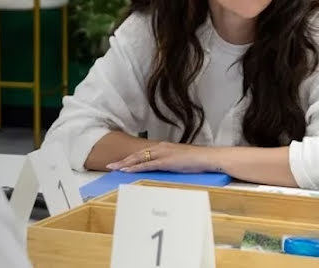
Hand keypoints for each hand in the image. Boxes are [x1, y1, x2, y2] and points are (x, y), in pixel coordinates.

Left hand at [105, 141, 221, 173]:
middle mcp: (161, 148)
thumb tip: (164, 168)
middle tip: (110, 165)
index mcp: (164, 147)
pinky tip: (127, 170)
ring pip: (139, 158)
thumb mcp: (180, 160)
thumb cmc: (198, 161)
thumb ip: (170, 162)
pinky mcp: (166, 161)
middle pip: (138, 154)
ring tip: (114, 168)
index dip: (131, 157)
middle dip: (123, 160)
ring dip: (125, 163)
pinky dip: (136, 167)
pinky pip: (147, 165)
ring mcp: (163, 154)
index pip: (143, 152)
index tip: (120, 162)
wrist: (208, 158)